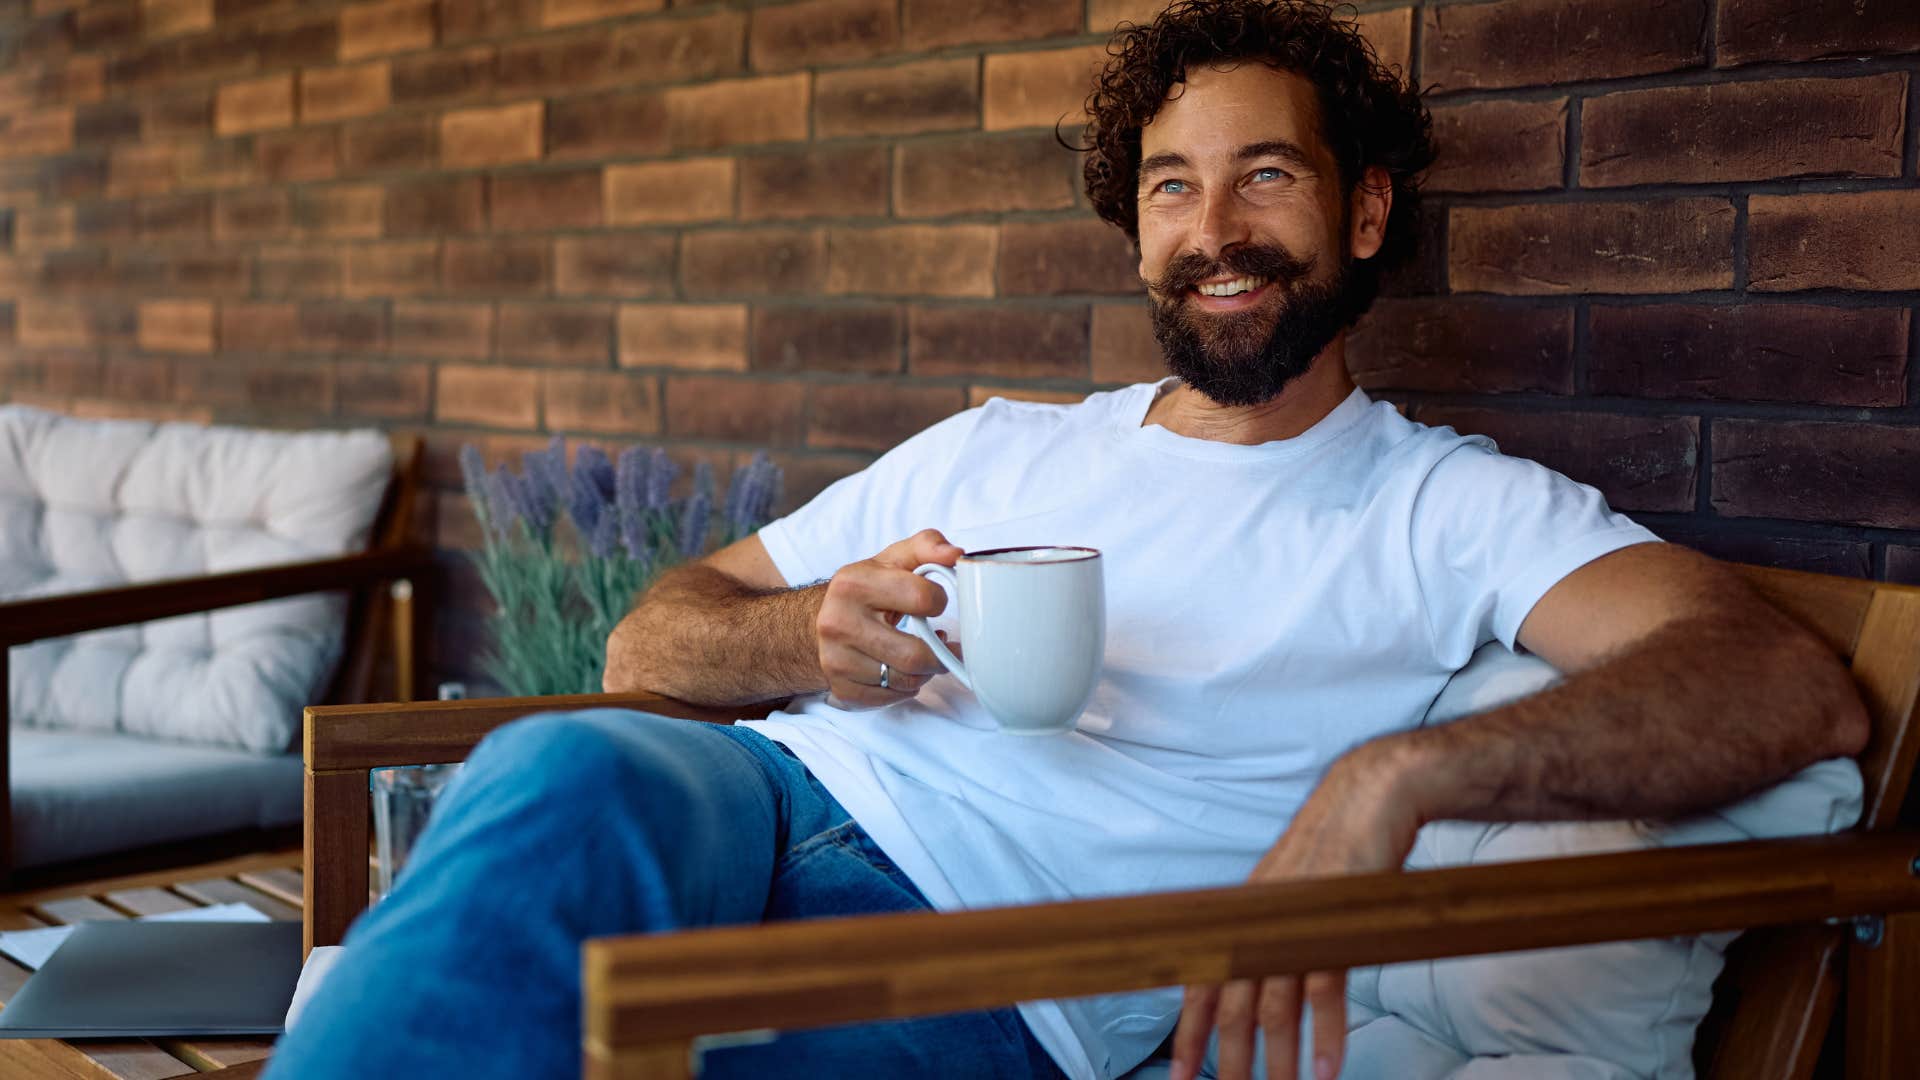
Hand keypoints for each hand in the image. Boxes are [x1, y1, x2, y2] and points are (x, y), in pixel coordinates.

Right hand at [816, 529, 962, 709]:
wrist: (818, 622)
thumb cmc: (867, 589)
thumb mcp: (893, 559)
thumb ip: (927, 546)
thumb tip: (956, 554)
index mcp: (854, 584)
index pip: (922, 599)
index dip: (939, 602)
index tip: (935, 604)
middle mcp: (838, 623)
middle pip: (915, 654)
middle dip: (940, 653)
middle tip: (945, 645)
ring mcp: (837, 660)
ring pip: (906, 681)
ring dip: (924, 672)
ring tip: (922, 655)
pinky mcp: (841, 689)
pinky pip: (891, 698)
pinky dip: (905, 688)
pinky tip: (900, 669)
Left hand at [1170, 742, 1424, 1079]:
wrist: (1369, 799)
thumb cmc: (1334, 849)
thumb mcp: (1289, 892)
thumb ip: (1272, 932)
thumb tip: (1262, 973)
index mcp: (1242, 916)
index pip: (1203, 981)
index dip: (1189, 1031)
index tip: (1179, 1073)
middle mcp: (1257, 922)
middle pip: (1232, 1006)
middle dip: (1227, 1060)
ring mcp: (1293, 925)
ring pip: (1273, 1008)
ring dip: (1278, 1060)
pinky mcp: (1333, 925)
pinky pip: (1323, 991)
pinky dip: (1325, 1035)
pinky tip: (1327, 1070)